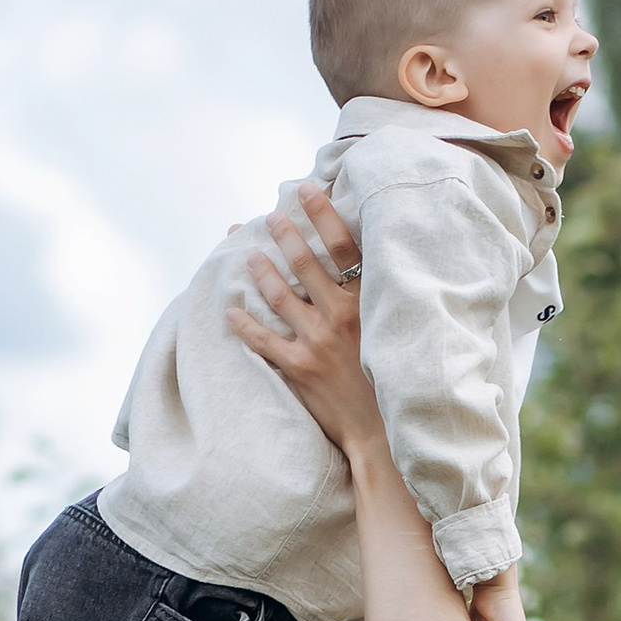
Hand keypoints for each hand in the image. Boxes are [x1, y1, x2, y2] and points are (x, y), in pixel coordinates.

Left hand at [227, 184, 382, 462]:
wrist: (382, 430)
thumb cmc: (388, 379)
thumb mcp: (390, 331)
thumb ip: (374, 299)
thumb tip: (360, 267)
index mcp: (365, 302)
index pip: (342, 246)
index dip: (322, 213)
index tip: (304, 189)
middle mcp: (339, 317)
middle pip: (305, 263)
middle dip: (283, 233)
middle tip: (269, 217)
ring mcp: (317, 342)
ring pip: (279, 295)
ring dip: (260, 271)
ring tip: (248, 254)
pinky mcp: (300, 368)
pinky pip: (264, 340)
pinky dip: (244, 324)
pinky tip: (230, 311)